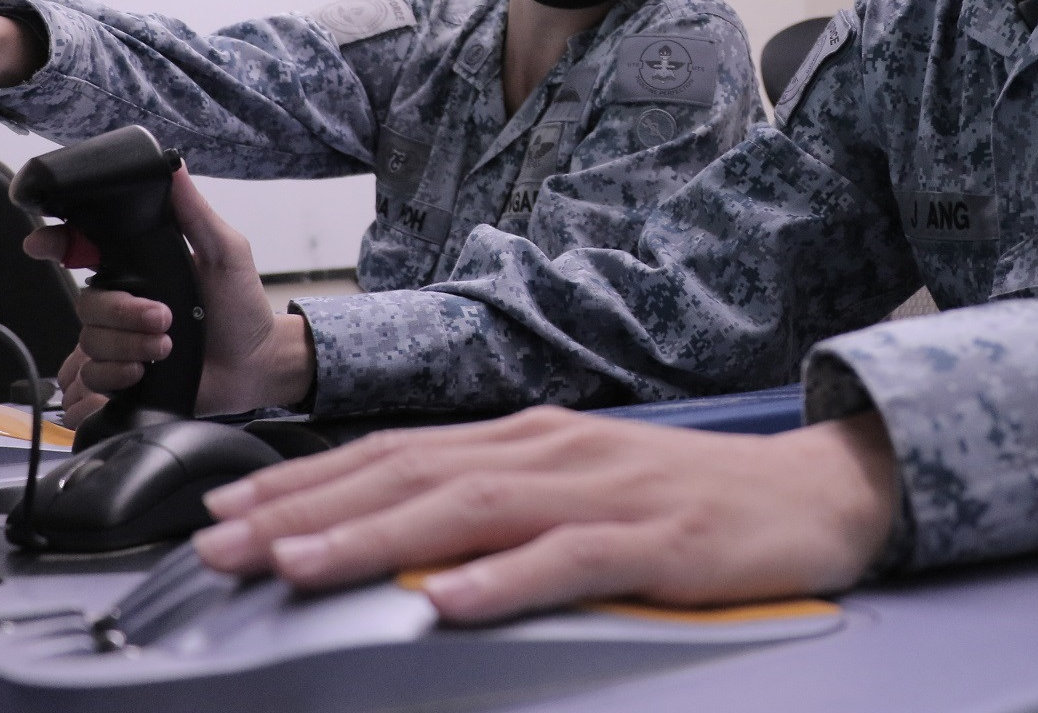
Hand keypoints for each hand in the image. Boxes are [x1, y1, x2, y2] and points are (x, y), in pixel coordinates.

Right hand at [24, 164, 315, 422]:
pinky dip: (112, 382)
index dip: (56, 243)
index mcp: (138, 269)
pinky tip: (142, 376)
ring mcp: (117, 343)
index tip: (44, 245)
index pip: (80, 249)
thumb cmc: (242, 307)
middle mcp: (121, 305)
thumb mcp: (226, 254)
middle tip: (164, 319)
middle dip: (122, 315)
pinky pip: (87, 383)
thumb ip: (196, 214)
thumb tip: (174, 168)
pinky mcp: (119, 380)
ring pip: (86, 346)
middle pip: (85, 305)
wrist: (255, 365)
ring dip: (125, 350)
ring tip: (164, 351)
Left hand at [192, 408, 899, 622]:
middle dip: (310, 508)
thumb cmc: (688, 500)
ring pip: (473, 507)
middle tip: (223, 542)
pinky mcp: (659, 539)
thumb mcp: (582, 487)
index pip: (398, 452)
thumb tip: (399, 538)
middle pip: (414, 474)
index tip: (228, 509)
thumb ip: (499, 503)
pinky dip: (505, 579)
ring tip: (300, 566)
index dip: (307, 480)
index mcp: (532, 436)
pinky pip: (571, 558)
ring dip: (377, 536)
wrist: (814, 492)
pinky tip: (451, 601)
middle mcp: (556, 449)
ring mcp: (606, 490)